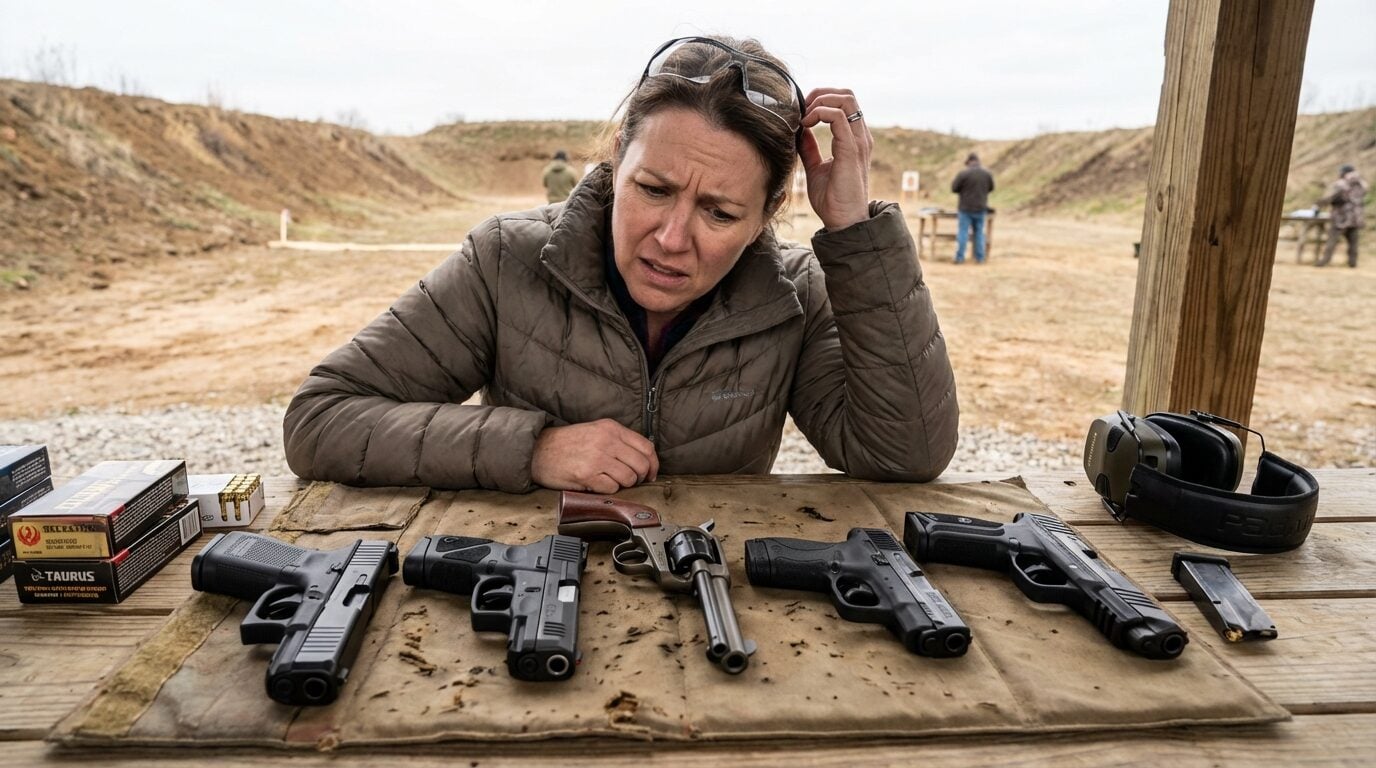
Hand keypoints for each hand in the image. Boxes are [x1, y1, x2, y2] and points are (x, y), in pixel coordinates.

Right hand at [530, 419, 658, 492]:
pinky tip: (597, 483)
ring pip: (629, 478)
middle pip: (641, 464)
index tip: (651, 473)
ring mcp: (597, 458)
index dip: (653, 463)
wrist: (538, 450)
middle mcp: (607, 440)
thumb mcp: (596, 431)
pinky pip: (612, 488)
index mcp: (611, 428)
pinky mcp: (587, 475)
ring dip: (623, 484)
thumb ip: (619, 441)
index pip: (646, 447)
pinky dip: (608, 489)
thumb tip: (645, 459)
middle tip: (631, 480)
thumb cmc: (568, 443)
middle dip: (640, 477)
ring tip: (609, 480)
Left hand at [799, 87, 873, 230]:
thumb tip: (800, 131)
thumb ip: (810, 148)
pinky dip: (819, 114)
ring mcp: (858, 142)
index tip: (801, 111)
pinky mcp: (851, 150)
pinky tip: (805, 125)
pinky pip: (837, 117)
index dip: (822, 99)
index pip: (844, 104)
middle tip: (802, 108)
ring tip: (804, 116)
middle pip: (847, 95)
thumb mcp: (815, 168)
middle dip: (821, 93)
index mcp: (854, 140)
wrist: (843, 222)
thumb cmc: (832, 200)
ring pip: (845, 100)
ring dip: (820, 101)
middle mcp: (860, 137)